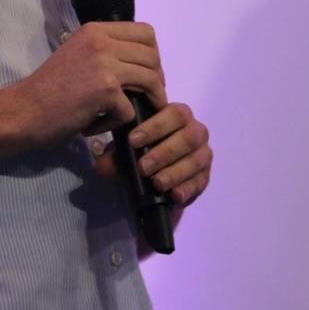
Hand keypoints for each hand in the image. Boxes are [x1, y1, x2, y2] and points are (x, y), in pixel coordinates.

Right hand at [22, 21, 167, 146]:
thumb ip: (104, 51)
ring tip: (130, 113)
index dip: (152, 54)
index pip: (145, 31)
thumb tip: (138, 60)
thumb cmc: (49, 87)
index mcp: (95, 30)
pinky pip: (131, 109)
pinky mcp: (105, 91)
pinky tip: (98, 125)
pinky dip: (119, 123)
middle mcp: (101, 41)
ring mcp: (104, 64)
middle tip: (146, 97)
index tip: (146, 72)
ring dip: (147, 101)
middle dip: (156, 80)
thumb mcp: (77, 54)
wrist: (26, 109)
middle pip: (152, 56)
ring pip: (150, 80)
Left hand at [96, 101, 211, 206]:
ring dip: (175, 172)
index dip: (155, 126)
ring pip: (196, 160)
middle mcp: (196, 131)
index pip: (174, 114)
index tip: (133, 141)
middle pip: (187, 137)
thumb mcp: (128, 147)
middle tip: (143, 167)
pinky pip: (201, 182)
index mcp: (178, 115)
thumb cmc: (144, 146)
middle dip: (164, 153)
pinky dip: (187, 189)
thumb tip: (102, 167)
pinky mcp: (206, 176)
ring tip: (156, 183)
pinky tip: (174, 196)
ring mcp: (203, 154)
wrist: (159, 167)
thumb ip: (116, 154)